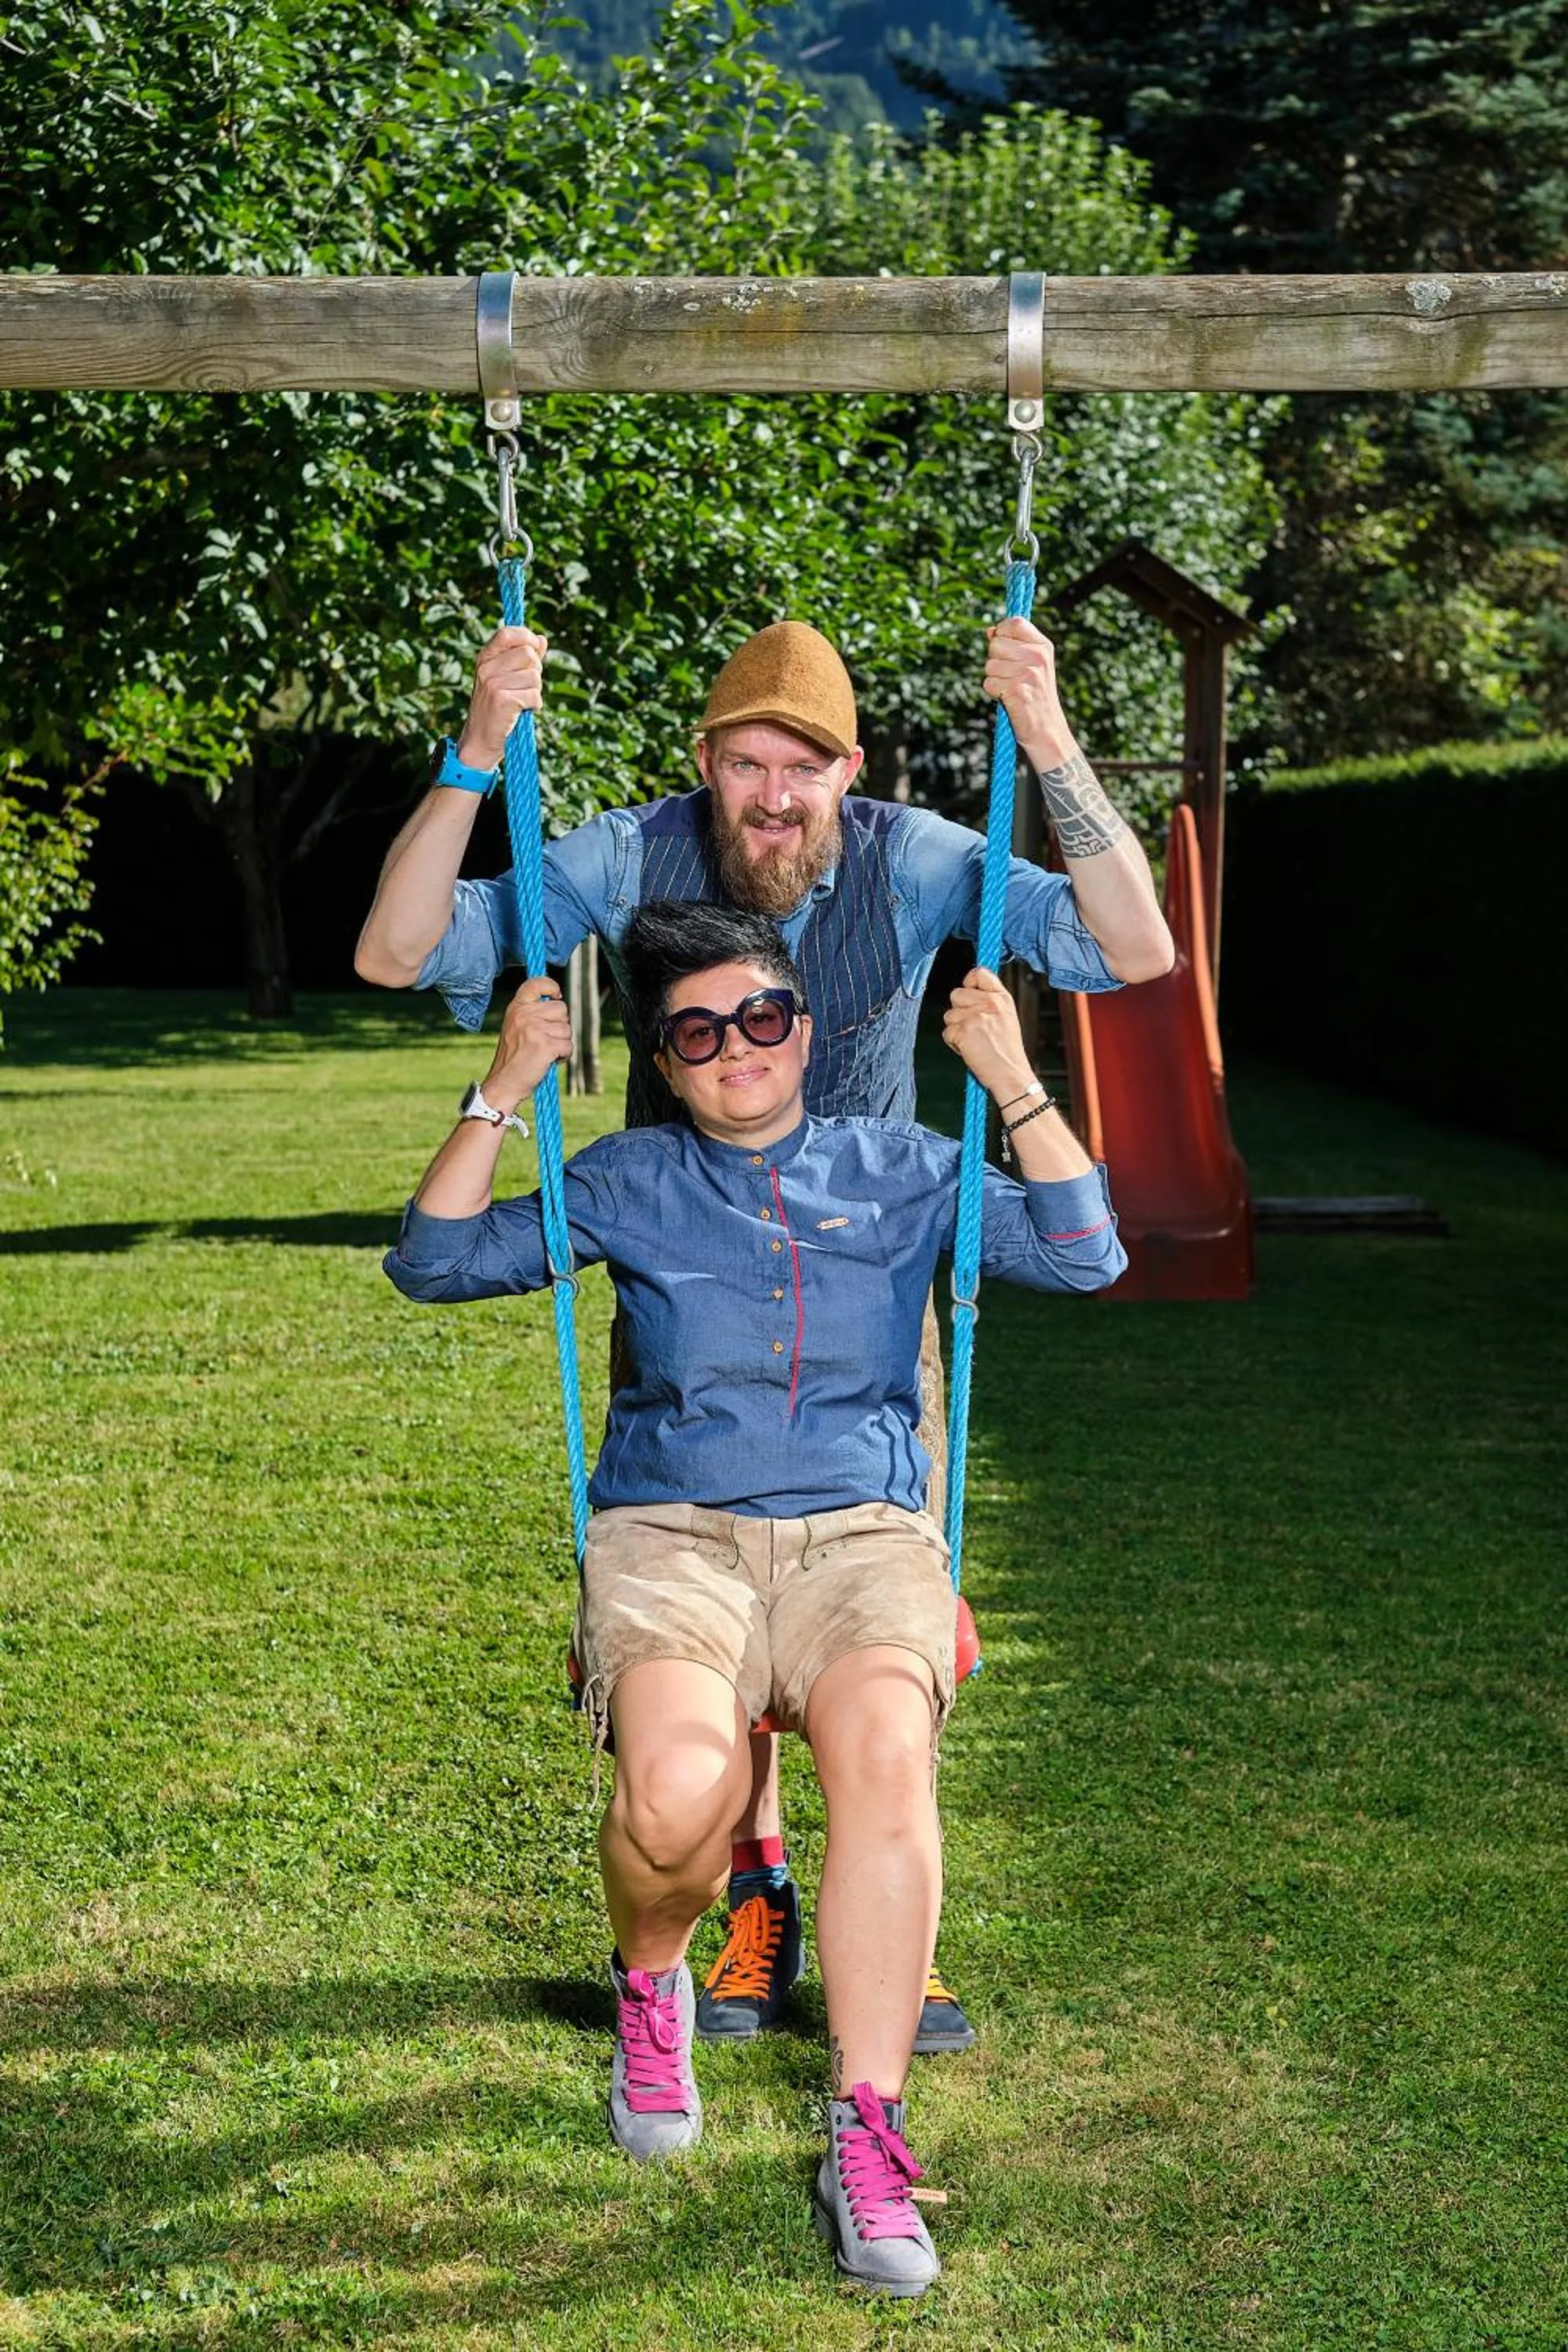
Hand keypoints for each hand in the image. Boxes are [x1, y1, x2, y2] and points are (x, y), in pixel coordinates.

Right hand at [456, 625, 548, 769]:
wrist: (480, 740)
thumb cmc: (497, 708)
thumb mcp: (506, 678)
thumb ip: (524, 658)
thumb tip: (541, 639)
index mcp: (485, 658)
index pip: (508, 633)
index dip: (527, 638)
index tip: (534, 649)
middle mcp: (486, 668)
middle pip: (528, 654)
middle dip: (535, 671)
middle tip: (525, 686)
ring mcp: (493, 683)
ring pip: (535, 676)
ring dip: (535, 691)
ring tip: (521, 701)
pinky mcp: (502, 700)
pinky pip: (534, 695)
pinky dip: (534, 705)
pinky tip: (522, 711)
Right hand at [483, 979, 572, 1110]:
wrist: (504, 1084)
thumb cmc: (513, 1058)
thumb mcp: (516, 1027)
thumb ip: (532, 1013)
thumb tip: (558, 1001)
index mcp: (516, 1008)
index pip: (536, 983)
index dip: (551, 986)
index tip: (556, 995)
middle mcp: (524, 1015)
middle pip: (561, 1008)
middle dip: (559, 1026)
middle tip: (543, 1040)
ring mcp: (534, 1029)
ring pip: (567, 1029)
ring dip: (561, 1043)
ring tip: (544, 1053)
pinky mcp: (545, 1045)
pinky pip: (568, 1046)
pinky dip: (563, 1056)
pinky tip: (548, 1061)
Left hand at [941, 968, 1035, 1099]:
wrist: (1010, 1075)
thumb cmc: (1007, 1051)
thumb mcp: (1006, 1017)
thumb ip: (990, 1001)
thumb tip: (971, 988)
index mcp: (1002, 998)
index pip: (979, 973)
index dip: (969, 981)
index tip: (969, 991)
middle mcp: (989, 1003)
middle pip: (956, 993)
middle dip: (959, 1010)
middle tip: (974, 1027)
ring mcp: (975, 1017)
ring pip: (949, 1014)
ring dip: (956, 1028)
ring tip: (973, 1040)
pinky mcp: (963, 1031)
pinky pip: (947, 1032)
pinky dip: (954, 1042)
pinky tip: (969, 1048)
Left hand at [982, 617, 1072, 763]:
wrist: (1047, 730)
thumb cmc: (1035, 696)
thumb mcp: (1031, 665)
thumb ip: (1012, 646)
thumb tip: (990, 631)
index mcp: (1043, 646)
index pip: (1014, 622)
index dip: (1002, 633)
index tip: (1006, 649)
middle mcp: (1037, 656)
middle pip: (996, 644)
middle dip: (995, 660)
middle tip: (1010, 676)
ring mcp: (1028, 673)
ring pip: (989, 665)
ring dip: (994, 679)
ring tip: (1011, 689)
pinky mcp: (1017, 690)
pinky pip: (988, 683)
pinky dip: (994, 693)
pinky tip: (1008, 699)